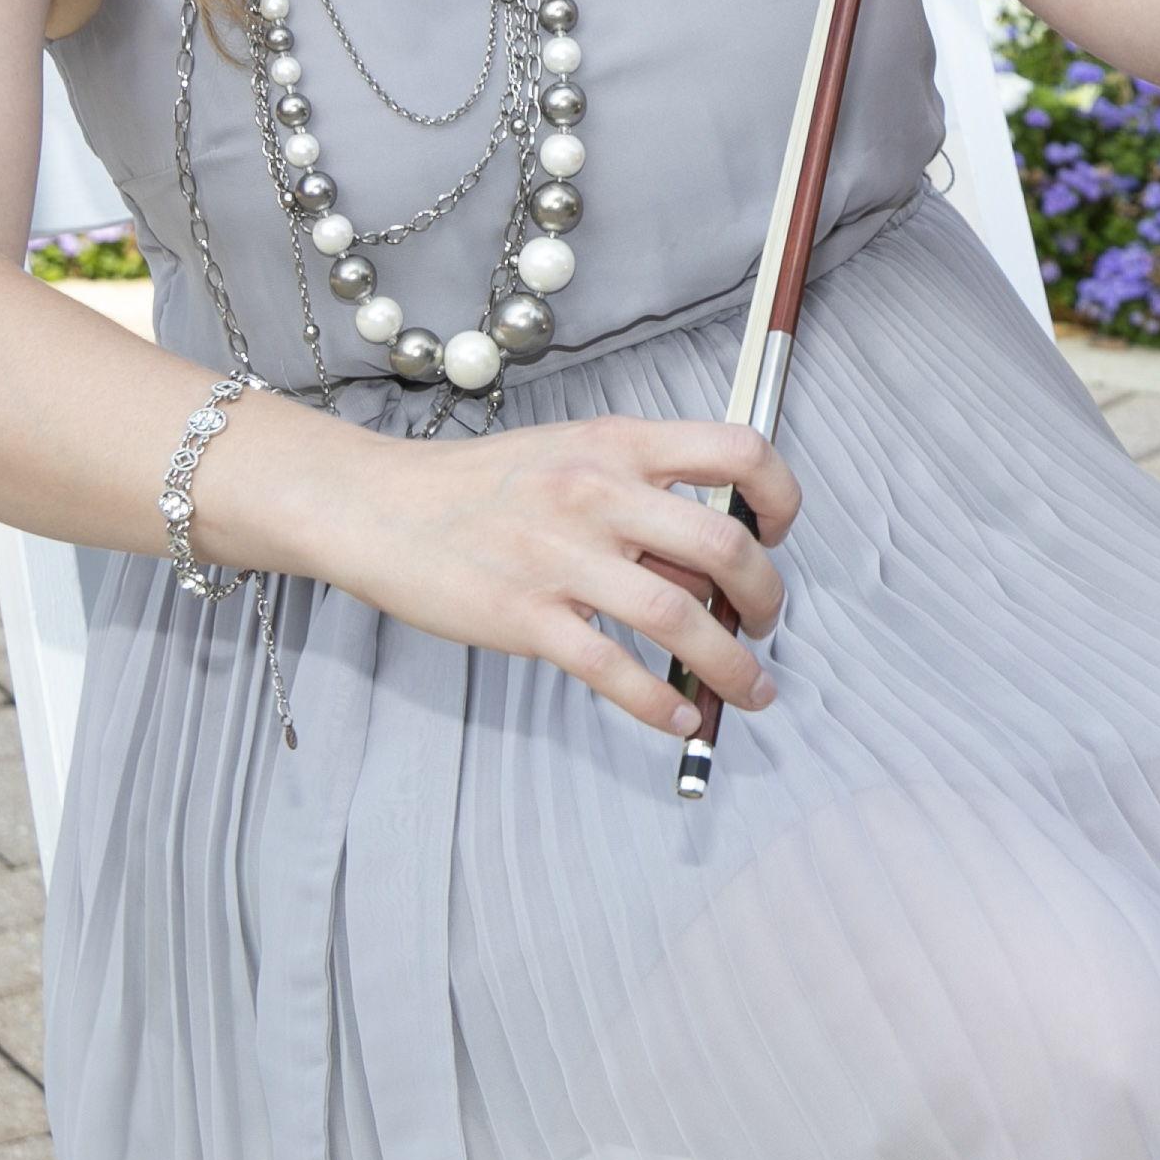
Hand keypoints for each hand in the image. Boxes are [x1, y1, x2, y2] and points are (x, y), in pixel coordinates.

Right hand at [318, 413, 799, 739]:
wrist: (381, 508)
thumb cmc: (486, 484)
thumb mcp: (576, 454)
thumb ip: (646, 493)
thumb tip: (721, 552)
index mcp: (620, 444)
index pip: (739, 451)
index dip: (779, 496)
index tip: (777, 532)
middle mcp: (599, 494)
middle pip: (725, 547)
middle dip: (767, 596)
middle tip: (766, 621)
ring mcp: (561, 559)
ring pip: (680, 617)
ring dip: (731, 663)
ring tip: (750, 686)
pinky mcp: (525, 619)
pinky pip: (613, 670)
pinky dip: (660, 702)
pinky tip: (681, 715)